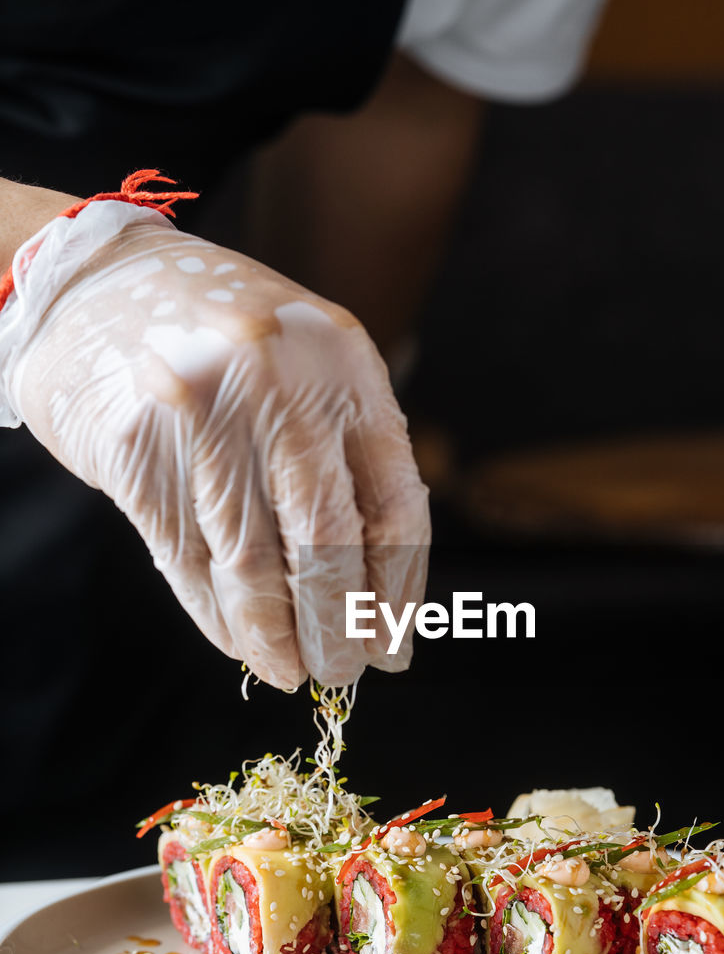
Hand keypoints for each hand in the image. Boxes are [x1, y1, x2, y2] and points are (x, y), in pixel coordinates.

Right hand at [0, 200, 429, 687]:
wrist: (96, 280)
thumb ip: (347, 450)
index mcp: (344, 362)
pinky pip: (188, 560)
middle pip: (327, 544)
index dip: (397, 591)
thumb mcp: (308, 363)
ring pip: (252, 565)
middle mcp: (279, 385)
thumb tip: (381, 586)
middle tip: (341, 673)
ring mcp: (202, 416)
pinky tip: (239, 642)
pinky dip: (217, 615)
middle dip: (338, 627)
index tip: (393, 645)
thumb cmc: (221, 335)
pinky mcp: (136, 451)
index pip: (393, 504)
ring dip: (275, 637)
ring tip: (289, 671)